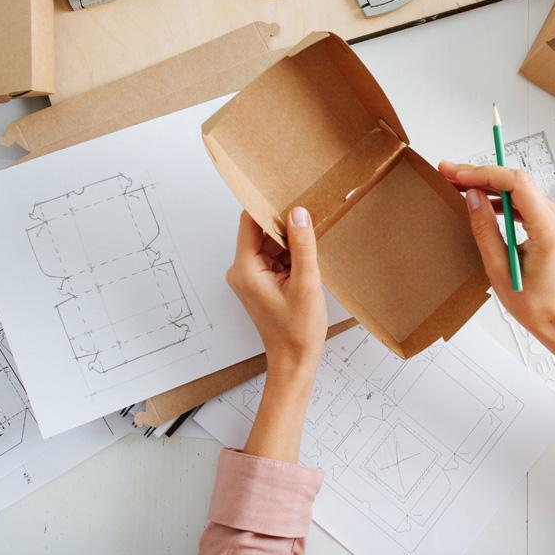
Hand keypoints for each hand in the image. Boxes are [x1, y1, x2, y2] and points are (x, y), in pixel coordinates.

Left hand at [227, 207, 327, 375]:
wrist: (294, 362)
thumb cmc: (297, 332)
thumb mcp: (306, 284)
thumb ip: (302, 245)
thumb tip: (299, 213)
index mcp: (245, 269)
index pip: (249, 222)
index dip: (267, 205)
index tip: (287, 192)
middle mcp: (242, 270)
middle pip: (260, 231)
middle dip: (284, 223)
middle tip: (309, 214)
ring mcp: (250, 277)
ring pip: (269, 243)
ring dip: (289, 240)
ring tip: (312, 239)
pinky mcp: (261, 283)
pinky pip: (274, 258)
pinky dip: (290, 255)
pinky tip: (307, 259)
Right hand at [439, 161, 554, 347]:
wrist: (554, 316)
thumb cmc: (533, 302)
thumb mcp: (498, 268)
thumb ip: (485, 229)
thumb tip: (473, 197)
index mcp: (548, 229)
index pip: (517, 184)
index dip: (485, 174)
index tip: (459, 175)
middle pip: (516, 181)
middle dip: (481, 174)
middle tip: (449, 172)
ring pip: (518, 188)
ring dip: (488, 184)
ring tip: (458, 184)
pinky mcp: (549, 222)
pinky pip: (523, 200)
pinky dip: (500, 197)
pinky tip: (480, 199)